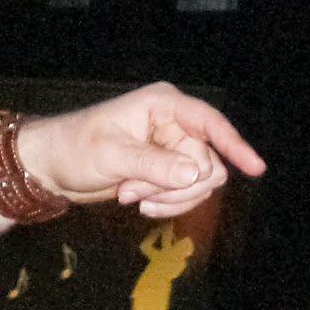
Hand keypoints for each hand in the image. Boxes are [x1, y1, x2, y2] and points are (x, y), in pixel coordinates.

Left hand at [17, 82, 265, 217]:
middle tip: (135, 192)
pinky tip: (136, 201)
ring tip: (131, 197)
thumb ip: (154, 164)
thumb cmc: (75, 148)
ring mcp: (173, 149)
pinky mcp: (168, 172)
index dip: (234, 145)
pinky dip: (165, 204)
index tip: (255, 167)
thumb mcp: (111, 155)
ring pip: (199, 184)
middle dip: (175, 186)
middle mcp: (175, 125)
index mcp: (164, 106)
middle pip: (207, 163)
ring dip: (168, 198)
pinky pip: (186, 194)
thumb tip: (195, 172)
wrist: (53, 166)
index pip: (209, 123)